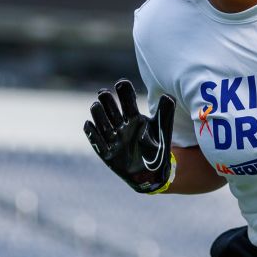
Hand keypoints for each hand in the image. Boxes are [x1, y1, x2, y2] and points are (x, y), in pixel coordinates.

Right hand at [83, 78, 175, 193]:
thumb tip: (168, 95)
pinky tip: (88, 124)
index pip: (127, 101)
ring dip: (98, 114)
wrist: (153, 172)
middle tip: (104, 94)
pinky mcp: (108, 153)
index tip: (121, 84)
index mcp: (134, 118)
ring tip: (96, 106)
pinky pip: (96, 142)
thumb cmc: (158, 149)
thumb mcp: (162, 130)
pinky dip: (92, 133)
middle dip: (107, 100)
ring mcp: (113, 139)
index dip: (124, 92)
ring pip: (102, 122)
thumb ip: (165, 113)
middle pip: (111, 109)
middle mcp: (121, 126)